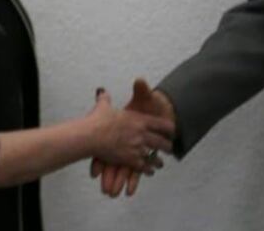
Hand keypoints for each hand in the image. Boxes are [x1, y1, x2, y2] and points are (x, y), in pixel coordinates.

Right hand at [91, 78, 175, 196]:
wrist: (91, 135)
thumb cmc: (98, 120)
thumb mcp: (104, 105)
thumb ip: (106, 98)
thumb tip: (102, 92)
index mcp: (140, 120)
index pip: (162, 124)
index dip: (169, 128)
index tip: (172, 130)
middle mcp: (142, 134)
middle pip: (162, 142)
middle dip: (167, 146)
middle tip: (169, 148)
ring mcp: (138, 148)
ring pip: (155, 156)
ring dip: (158, 160)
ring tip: (160, 163)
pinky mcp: (131, 160)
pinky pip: (144, 167)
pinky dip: (148, 170)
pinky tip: (150, 171)